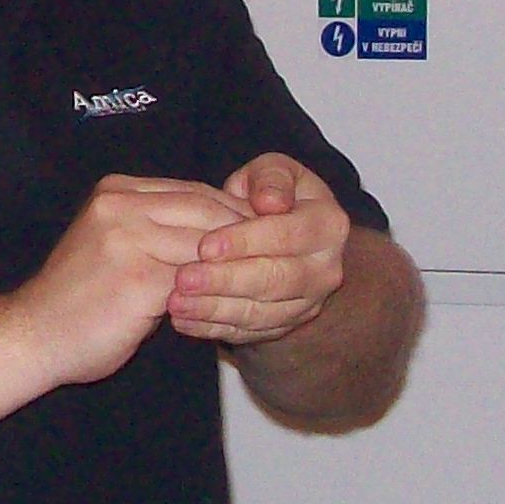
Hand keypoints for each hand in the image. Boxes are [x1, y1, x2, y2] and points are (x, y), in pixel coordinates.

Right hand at [14, 174, 246, 386]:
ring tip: (264, 277)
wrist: (33, 335)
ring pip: (206, 242)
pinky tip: (235, 304)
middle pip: (205, 208)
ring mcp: (128, 239)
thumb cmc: (76, 299)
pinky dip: (219, 290)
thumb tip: (212, 232)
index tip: (260, 232)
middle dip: (244, 230)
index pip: (192, 191)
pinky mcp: (139, 278)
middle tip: (276, 252)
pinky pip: (197, 280)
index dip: (230, 211)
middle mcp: (120, 206)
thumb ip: (152, 230)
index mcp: (115, 192)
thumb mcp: (111, 244)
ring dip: (239, 261)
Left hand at [169, 153, 351, 345]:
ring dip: (215, 310)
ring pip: (261, 312)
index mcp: (328, 225)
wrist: (281, 231)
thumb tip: (270, 202)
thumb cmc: (272, 193)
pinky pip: (249, 332)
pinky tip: (184, 319)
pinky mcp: (285, 324)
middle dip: (225, 281)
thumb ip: (270, 179)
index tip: (205, 246)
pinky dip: (213, 328)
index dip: (245, 241)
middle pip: (275, 280)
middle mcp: (324, 269)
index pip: (287, 235)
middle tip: (184, 279)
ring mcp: (307, 302)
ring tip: (176, 302)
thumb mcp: (273, 171)